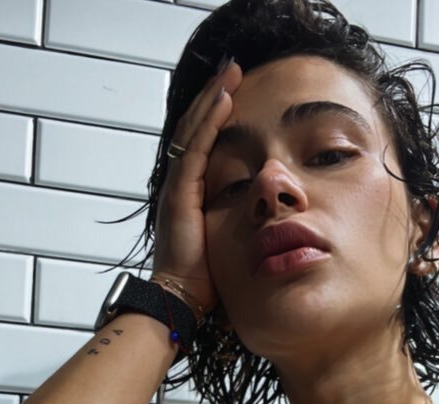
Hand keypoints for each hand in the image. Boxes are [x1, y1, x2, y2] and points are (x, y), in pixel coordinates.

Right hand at [152, 59, 242, 314]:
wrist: (180, 299)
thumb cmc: (203, 281)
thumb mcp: (223, 242)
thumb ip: (234, 222)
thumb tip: (260, 218)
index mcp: (188, 195)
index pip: (200, 145)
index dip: (214, 117)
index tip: (233, 93)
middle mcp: (179, 185)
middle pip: (194, 129)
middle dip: (213, 98)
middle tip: (232, 69)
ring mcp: (177, 187)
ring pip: (194, 131)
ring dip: (213, 100)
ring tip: (230, 74)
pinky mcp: (181, 193)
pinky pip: (196, 148)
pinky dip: (210, 122)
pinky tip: (224, 101)